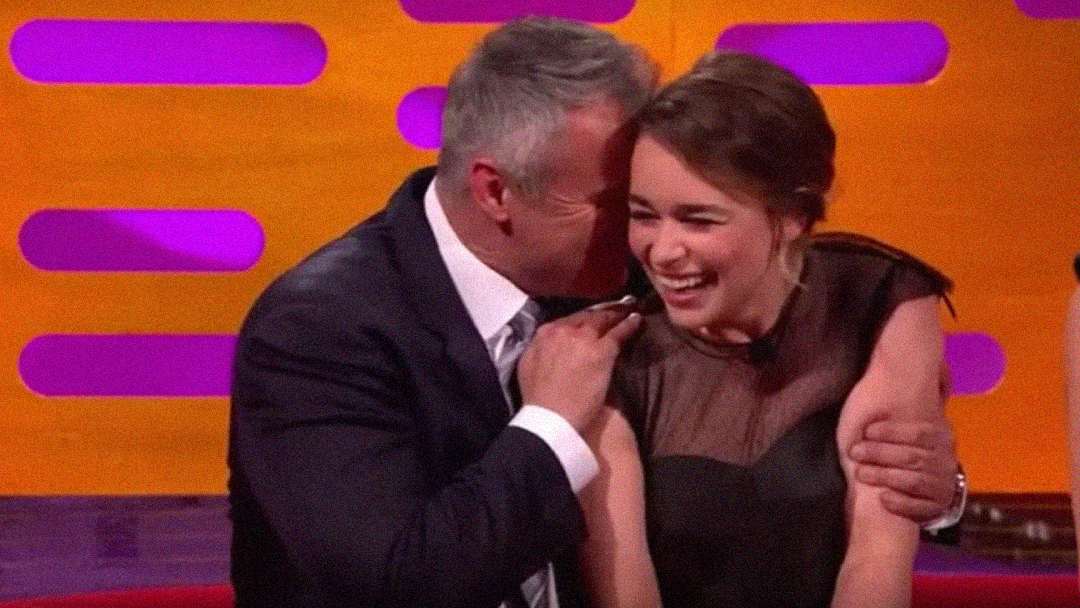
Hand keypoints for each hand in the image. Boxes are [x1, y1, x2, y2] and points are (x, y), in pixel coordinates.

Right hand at [517, 308, 640, 431]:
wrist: (549, 419)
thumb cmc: (538, 400)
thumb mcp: (529, 366)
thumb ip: (540, 350)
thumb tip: (549, 345)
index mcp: (543, 334)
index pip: (568, 320)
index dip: (582, 319)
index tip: (591, 319)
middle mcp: (562, 330)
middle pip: (586, 317)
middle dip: (601, 312)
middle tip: (615, 307)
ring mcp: (583, 339)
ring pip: (603, 320)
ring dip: (616, 314)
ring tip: (628, 310)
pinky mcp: (601, 351)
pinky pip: (618, 333)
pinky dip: (629, 325)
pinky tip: (637, 321)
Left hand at [849, 418, 957, 522]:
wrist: (930, 485)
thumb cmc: (907, 451)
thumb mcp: (907, 433)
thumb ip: (896, 421)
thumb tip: (871, 404)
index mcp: (940, 437)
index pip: (919, 433)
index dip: (891, 431)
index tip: (867, 431)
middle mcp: (946, 461)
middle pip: (912, 457)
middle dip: (879, 453)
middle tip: (854, 452)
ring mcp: (944, 485)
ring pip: (913, 481)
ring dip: (884, 476)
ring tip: (860, 473)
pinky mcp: (938, 507)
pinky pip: (920, 507)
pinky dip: (900, 503)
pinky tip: (882, 498)